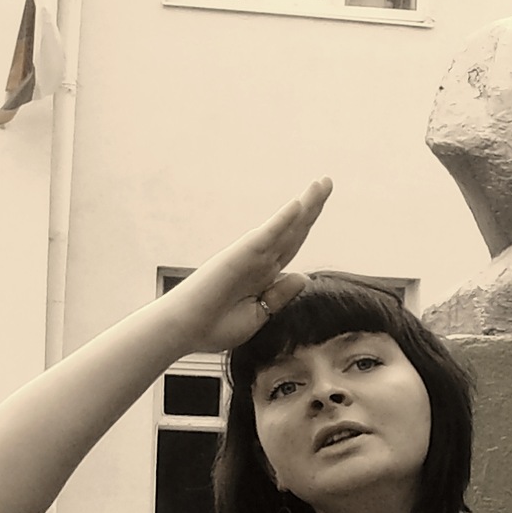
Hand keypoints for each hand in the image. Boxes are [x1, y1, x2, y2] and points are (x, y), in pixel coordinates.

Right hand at [164, 181, 331, 351]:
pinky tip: (299, 205)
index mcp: (264, 274)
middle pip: (293, 229)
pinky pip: (265, 236)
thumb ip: (280, 296)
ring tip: (322, 184)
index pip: (292, 244)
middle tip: (327, 181)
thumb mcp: (258, 314)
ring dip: (305, 205)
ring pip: (285, 227)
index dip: (307, 225)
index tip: (320, 207)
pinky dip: (282, 221)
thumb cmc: (214, 326)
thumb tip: (303, 276)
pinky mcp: (238, 257)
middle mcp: (259, 260)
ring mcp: (250, 256)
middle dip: (312, 206)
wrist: (184, 331)